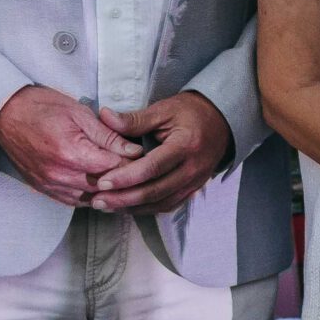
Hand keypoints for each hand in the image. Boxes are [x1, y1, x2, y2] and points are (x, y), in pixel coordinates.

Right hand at [0, 86, 141, 205]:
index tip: (143, 157)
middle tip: (137, 168)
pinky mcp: (43, 189)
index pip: (114, 168)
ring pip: (91, 198)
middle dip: (124, 178)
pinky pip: (74, 201)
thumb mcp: (80, 113)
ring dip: (108, 190)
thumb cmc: (42, 107)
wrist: (6, 114)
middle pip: (104, 187)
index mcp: (71, 154)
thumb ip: (108, 136)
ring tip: (121, 178)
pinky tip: (100, 186)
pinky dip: (90, 195)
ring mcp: (50, 185)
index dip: (132, 164)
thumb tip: (134, 151)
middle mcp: (60, 175)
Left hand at [86, 92, 232, 214]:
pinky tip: (127, 207)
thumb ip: (135, 119)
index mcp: (185, 146)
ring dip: (132, 207)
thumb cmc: (191, 112)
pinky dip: (146, 209)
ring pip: (160, 203)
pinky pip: (168, 205)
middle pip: (155, 191)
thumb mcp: (164, 110)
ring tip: (107, 206)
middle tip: (98, 201)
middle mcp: (192, 168)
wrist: (222, 121)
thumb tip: (105, 117)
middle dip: (123, 198)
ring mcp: (195, 182)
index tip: (102, 182)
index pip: (152, 167)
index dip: (126, 177)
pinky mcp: (193, 189)